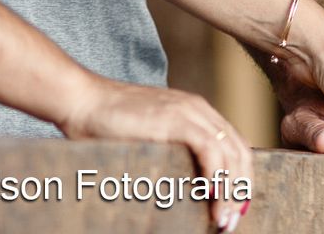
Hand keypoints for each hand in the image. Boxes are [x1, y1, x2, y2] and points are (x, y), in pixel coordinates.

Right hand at [58, 79, 253, 230]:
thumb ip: (173, 152)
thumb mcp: (151, 138)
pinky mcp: (176, 119)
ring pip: (230, 152)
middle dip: (241, 190)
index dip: (241, 179)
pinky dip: (217, 176)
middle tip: (230, 221)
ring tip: (221, 219)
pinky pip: (211, 150)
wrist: (83, 102)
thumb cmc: (107, 125)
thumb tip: (188, 186)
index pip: (235, 146)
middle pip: (239, 151)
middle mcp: (198, 108)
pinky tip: (211, 196)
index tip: (234, 208)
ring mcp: (189, 111)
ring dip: (230, 191)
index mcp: (195, 111)